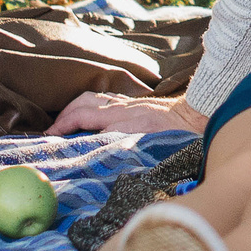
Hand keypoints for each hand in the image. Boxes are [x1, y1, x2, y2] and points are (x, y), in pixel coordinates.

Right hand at [47, 90, 208, 136]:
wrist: (200, 116)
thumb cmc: (179, 136)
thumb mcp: (150, 147)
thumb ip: (123, 148)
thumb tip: (98, 152)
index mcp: (124, 118)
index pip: (83, 117)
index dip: (63, 126)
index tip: (50, 137)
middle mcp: (123, 107)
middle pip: (83, 104)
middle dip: (63, 116)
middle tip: (51, 133)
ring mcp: (128, 103)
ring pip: (93, 98)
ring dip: (74, 108)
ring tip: (63, 124)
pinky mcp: (134, 103)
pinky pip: (105, 98)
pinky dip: (89, 105)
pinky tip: (86, 115)